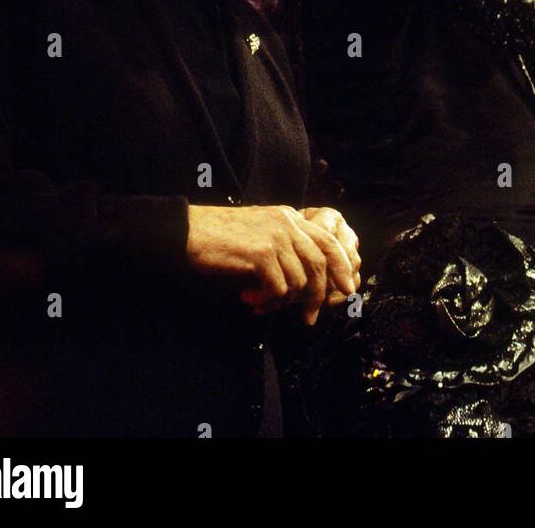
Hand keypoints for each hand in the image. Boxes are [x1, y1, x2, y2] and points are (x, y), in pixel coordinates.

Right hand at [186, 204, 355, 325]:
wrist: (188, 231)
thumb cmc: (220, 238)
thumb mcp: (259, 233)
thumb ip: (283, 247)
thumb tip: (305, 283)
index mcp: (288, 216)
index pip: (328, 240)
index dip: (342, 266)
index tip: (346, 289)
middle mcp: (286, 223)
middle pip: (322, 261)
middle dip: (321, 294)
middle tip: (310, 318)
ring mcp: (275, 236)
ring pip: (300, 280)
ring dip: (282, 302)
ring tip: (261, 305)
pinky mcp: (261, 253)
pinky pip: (279, 288)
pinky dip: (267, 301)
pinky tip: (249, 299)